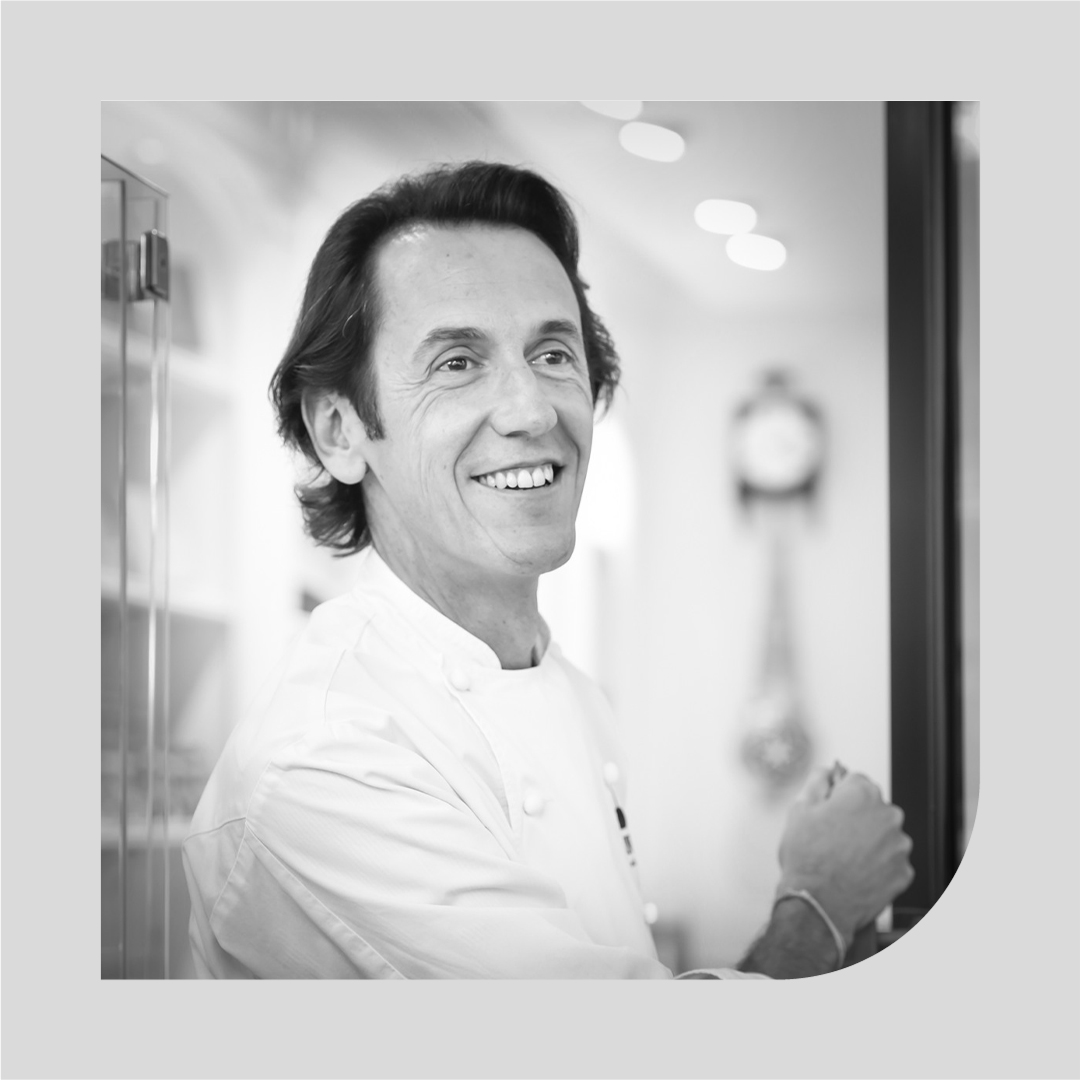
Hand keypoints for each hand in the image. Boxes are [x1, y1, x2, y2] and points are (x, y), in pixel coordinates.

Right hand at [776, 766, 913, 943]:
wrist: (819, 904)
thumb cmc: (808, 859)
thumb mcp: (799, 810)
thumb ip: (817, 782)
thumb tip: (826, 772)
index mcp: (862, 794)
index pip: (855, 780)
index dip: (838, 795)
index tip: (830, 808)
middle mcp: (888, 816)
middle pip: (873, 807)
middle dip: (856, 817)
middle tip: (832, 836)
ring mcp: (899, 846)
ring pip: (883, 835)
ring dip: (869, 841)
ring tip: (843, 858)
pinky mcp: (903, 872)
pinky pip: (891, 861)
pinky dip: (877, 865)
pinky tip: (856, 871)